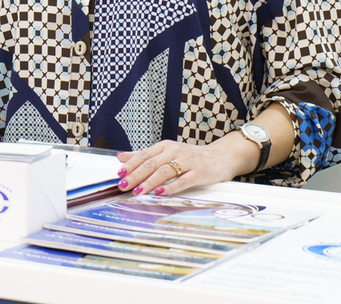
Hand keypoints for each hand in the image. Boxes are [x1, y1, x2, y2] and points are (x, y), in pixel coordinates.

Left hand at [115, 134, 256, 196]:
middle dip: (136, 175)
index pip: (144, 155)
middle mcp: (175, 151)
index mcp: (165, 146)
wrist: (221, 157)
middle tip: (124, 185)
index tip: (119, 175)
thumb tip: (120, 157)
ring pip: (164, 172)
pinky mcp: (199, 173)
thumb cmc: (191, 157)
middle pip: (151, 164)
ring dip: (149, 182)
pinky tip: (160, 193)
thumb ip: (144, 156)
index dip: (131, 165)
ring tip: (138, 191)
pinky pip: (183, 181)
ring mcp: (188, 162)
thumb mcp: (166, 152)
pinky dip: (170, 187)